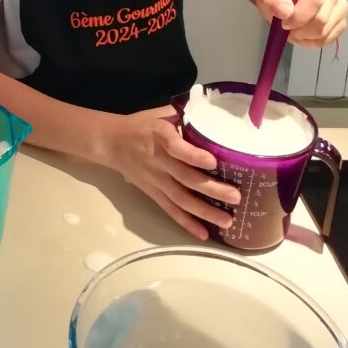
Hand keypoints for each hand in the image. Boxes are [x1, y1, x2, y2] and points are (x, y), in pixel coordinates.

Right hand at [101, 107, 240, 239]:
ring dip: (204, 211)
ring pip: (181, 199)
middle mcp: (158, 160)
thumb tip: (214, 113)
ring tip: (227, 221)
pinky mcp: (152, 193)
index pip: (176, 147)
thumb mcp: (160, 113)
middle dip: (211, 189)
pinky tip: (204, 234)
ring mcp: (155, 180)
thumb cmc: (141, 125)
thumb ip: (184, 114)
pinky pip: (170, 210)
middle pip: (185, 178)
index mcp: (159, 136)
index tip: (213, 162)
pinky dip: (186, 223)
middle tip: (236, 197)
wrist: (111, 142)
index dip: (193, 156)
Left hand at [255, 0, 347, 46]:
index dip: (299, 16)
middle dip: (300, 29)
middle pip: (321, 18)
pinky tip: (302, 36)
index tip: (284, 22)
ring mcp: (341, 6)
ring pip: (325, 31)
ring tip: (293, 31)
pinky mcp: (342, 22)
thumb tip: (286, 12)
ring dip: (305, 37)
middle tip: (287, 29)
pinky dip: (312, 42)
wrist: (285, 1)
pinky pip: (329, 39)